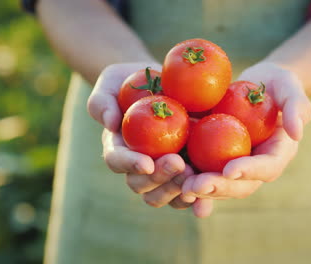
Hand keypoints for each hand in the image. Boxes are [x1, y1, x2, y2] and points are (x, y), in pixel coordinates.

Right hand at [88, 63, 210, 216]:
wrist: (161, 83)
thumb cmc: (130, 81)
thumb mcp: (111, 81)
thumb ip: (102, 101)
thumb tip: (110, 122)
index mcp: (119, 147)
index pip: (117, 160)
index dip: (130, 164)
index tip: (146, 163)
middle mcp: (138, 165)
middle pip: (141, 184)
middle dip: (159, 178)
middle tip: (179, 164)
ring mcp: (161, 172)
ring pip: (163, 194)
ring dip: (177, 190)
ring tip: (195, 176)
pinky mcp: (185, 172)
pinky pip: (188, 192)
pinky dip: (197, 199)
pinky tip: (208, 197)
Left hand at [181, 62, 310, 214]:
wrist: (258, 86)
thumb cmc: (277, 84)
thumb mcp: (290, 88)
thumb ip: (297, 107)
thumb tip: (297, 133)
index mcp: (276, 154)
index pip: (266, 168)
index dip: (249, 171)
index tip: (230, 169)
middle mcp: (256, 167)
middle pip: (240, 185)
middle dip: (219, 188)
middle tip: (196, 185)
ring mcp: (235, 165)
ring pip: (219, 185)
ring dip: (200, 189)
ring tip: (180, 186)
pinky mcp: (216, 160)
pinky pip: (203, 172)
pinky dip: (188, 179)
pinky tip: (170, 178)